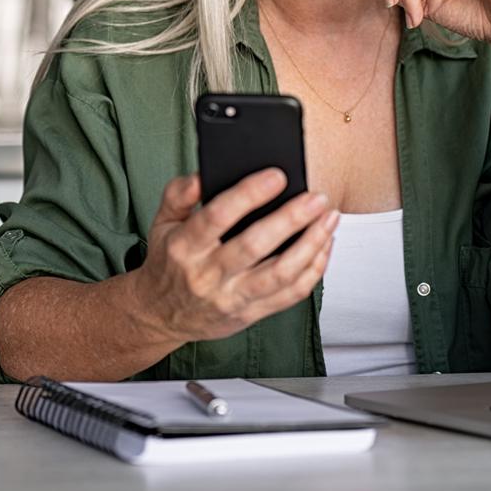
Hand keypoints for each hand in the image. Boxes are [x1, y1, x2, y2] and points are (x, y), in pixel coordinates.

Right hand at [131, 170, 337, 346]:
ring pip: (280, 273)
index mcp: (185, 246)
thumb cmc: (169, 261)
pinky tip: (324, 245)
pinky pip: (290, 295)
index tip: (277, 176)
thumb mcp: (162, 221)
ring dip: (311, 244)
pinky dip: (314, 270)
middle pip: (255, 245)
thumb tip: (202, 175)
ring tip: (330, 218)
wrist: (161, 315)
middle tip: (316, 197)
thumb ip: (179, 194)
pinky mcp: (251, 314)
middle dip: (291, 219)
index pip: (218, 216)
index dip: (249, 195)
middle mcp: (208, 275)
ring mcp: (232, 298)